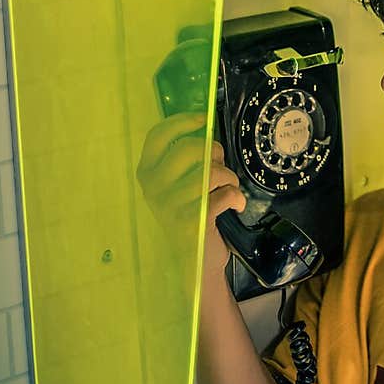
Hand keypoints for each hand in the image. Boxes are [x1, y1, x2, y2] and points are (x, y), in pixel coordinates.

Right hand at [135, 111, 245, 282]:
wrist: (195, 264)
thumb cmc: (190, 216)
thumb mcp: (179, 186)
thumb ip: (186, 160)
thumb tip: (208, 133)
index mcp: (146, 174)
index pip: (157, 136)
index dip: (182, 122)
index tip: (203, 120)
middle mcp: (152, 189)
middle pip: (189, 149)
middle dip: (215, 153)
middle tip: (222, 167)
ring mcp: (169, 207)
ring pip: (212, 172)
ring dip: (230, 178)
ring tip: (229, 188)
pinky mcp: (192, 223)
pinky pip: (225, 194)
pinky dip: (237, 197)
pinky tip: (235, 205)